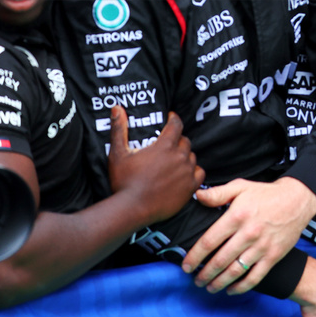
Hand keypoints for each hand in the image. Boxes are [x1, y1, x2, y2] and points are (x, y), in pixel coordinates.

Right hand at [107, 106, 203, 223]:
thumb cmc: (124, 181)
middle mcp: (180, 157)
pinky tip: (183, 174)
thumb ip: (119, 129)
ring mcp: (187, 173)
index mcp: (165, 146)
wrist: (131, 209)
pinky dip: (193, 171)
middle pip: (185, 141)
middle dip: (177, 140)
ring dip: (184, 156)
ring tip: (172, 161)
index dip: (174, 119)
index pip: (176, 125)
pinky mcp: (191, 187)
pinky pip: (199, 173)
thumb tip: (116, 107)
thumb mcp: (118, 153)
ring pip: (192, 157)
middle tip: (167, 145)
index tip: (170, 118)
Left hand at [183, 176, 315, 294]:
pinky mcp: (274, 256)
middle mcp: (248, 234)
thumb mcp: (241, 187)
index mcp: (237, 216)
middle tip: (196, 280)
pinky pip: (255, 277)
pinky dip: (242, 287)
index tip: (186, 266)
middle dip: (204, 274)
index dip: (194, 257)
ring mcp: (262, 247)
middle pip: (220, 261)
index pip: (208, 242)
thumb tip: (197, 197)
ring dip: (219, 283)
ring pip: (235, 271)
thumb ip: (218, 194)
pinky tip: (231, 290)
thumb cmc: (266, 194)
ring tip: (209, 287)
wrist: (298, 199)